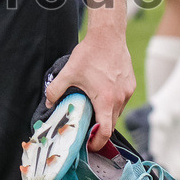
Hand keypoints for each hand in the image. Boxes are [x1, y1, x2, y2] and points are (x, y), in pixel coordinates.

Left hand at [43, 32, 134, 149]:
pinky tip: (102, 91)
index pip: (105, 131)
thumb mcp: (69, 72)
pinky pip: (122, 99)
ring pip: (117, 111)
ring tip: (93, 107)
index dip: (98, 142)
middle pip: (111, 123)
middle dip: (100, 129)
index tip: (90, 144)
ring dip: (107, 113)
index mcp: (105, 100)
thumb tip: (48, 103)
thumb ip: (56, 89)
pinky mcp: (130, 84)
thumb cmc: (90, 53)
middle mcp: (119, 99)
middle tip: (88, 128)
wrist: (108, 35)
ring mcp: (127, 91)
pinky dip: (113, 101)